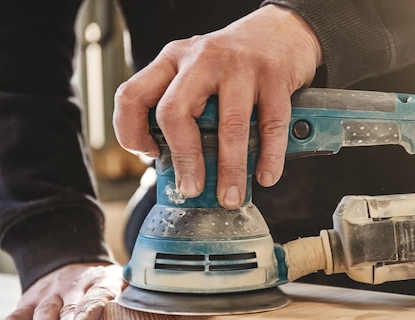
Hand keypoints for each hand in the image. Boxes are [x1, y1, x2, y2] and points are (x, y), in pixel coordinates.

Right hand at [0, 263, 124, 319]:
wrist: (72, 259)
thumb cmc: (102, 282)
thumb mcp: (124, 280)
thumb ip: (134, 293)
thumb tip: (152, 302)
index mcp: (100, 281)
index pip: (97, 294)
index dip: (91, 309)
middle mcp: (73, 286)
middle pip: (69, 310)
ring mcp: (50, 294)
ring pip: (45, 314)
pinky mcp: (30, 302)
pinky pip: (18, 316)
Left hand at [113, 5, 321, 208]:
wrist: (283, 29)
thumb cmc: (236, 61)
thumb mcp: (198, 73)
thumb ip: (185, 108)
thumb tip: (180, 165)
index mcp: (173, 60)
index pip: (132, 95)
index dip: (131, 132)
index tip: (149, 155)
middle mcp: (201, 59)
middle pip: (175, 113)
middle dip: (183, 160)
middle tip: (192, 188)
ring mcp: (239, 65)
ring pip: (229, 126)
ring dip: (229, 170)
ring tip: (230, 196)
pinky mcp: (274, 75)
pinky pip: (270, 125)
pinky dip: (268, 158)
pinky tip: (265, 176)